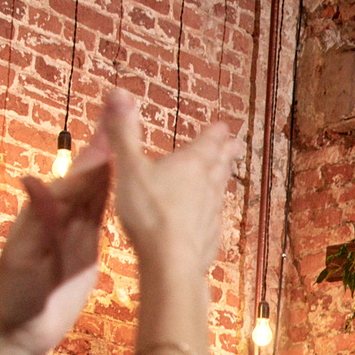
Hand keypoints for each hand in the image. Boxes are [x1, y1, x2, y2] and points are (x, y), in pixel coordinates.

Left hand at [0, 139, 111, 354]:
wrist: (22, 329)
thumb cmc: (16, 294)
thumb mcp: (22, 257)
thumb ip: (36, 221)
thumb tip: (33, 179)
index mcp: (45, 213)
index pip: (76, 179)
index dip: (95, 156)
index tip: (112, 132)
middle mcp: (62, 216)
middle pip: (90, 178)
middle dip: (106, 150)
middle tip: (122, 119)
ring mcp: (77, 232)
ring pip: (100, 193)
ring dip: (115, 168)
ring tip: (132, 143)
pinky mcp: (89, 250)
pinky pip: (106, 217)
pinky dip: (119, 198)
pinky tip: (133, 186)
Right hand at [97, 87, 237, 282]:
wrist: (171, 263)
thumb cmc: (149, 213)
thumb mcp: (129, 167)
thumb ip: (124, 132)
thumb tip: (118, 92)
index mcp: (191, 164)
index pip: (208, 142)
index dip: (215, 132)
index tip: (224, 126)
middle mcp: (208, 186)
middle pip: (220, 164)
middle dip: (226, 152)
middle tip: (236, 144)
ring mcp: (211, 214)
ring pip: (220, 191)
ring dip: (223, 180)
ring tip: (225, 174)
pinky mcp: (209, 239)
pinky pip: (213, 220)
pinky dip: (212, 213)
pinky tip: (210, 218)